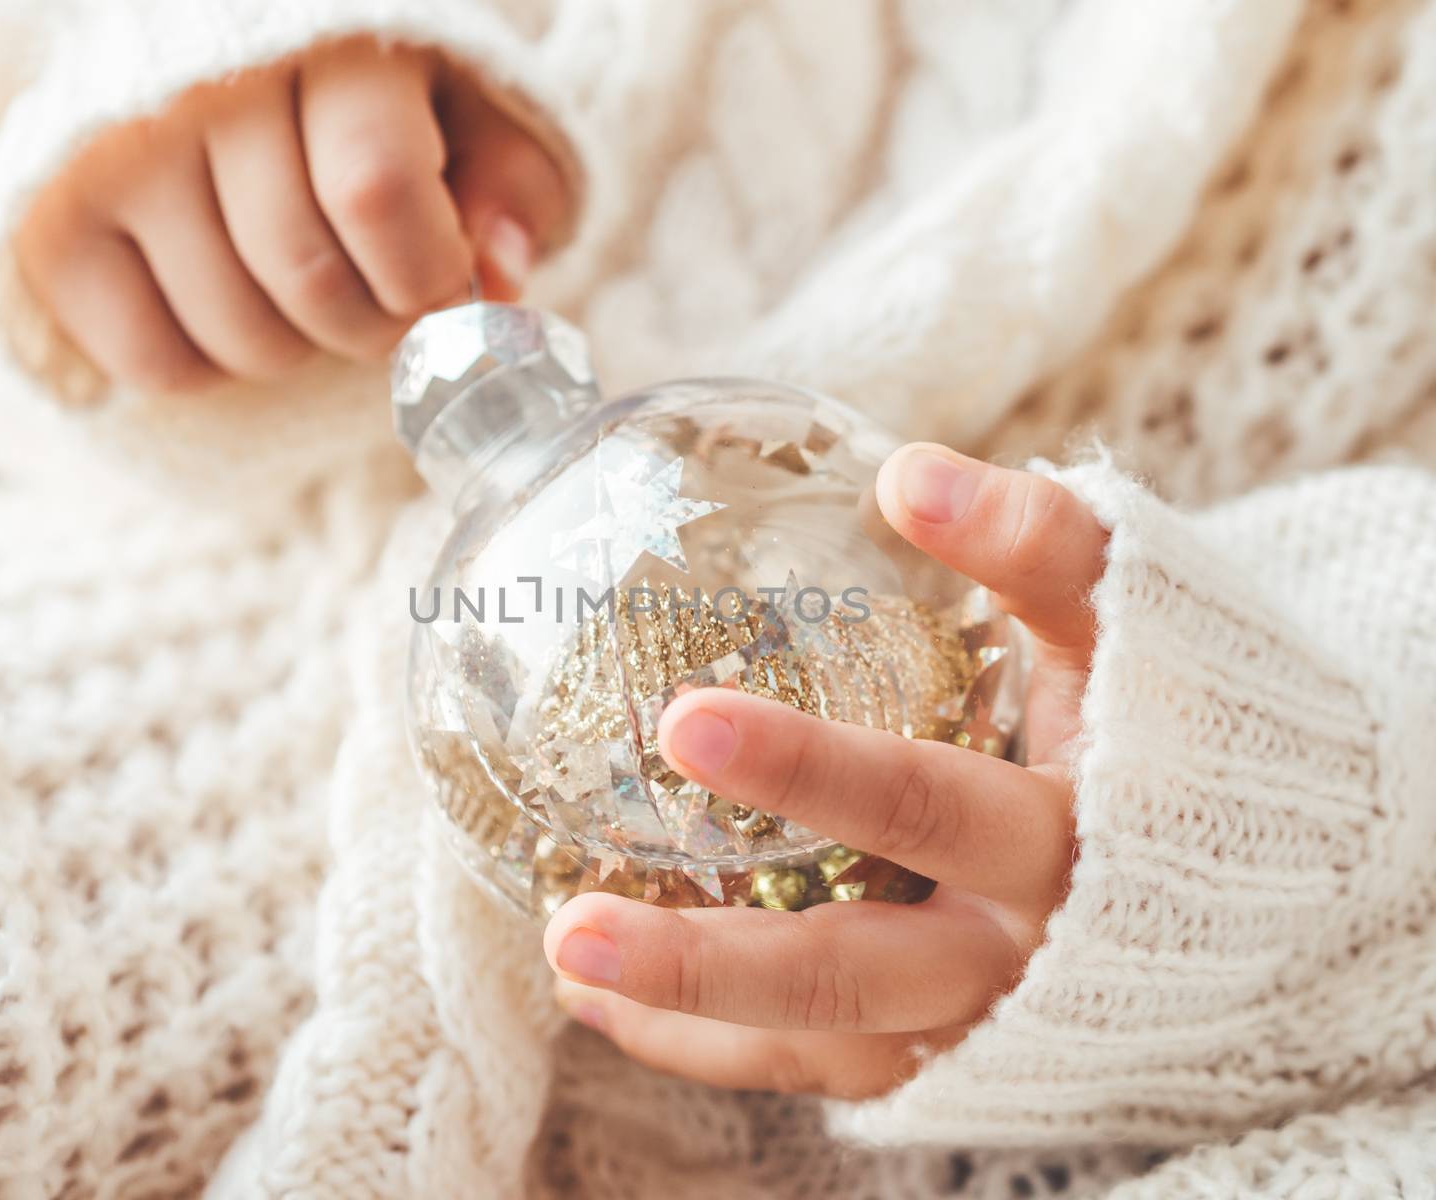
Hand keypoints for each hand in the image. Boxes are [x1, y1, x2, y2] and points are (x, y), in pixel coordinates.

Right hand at [14, 37, 569, 392]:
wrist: (214, 51)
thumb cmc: (369, 91)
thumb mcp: (469, 110)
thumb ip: (509, 182)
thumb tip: (497, 271)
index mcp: (328, 42)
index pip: (374, 190)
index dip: (424, 271)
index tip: (439, 279)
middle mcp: (206, 86)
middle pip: (306, 276)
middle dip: (369, 323)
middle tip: (376, 294)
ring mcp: (117, 155)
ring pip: (236, 333)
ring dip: (294, 348)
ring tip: (300, 292)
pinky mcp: (56, 223)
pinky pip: (154, 361)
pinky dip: (209, 366)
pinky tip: (227, 303)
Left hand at [544, 445, 1107, 1098]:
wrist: (1252, 869)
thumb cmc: (1172, 724)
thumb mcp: (1135, 626)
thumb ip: (1038, 545)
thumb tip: (909, 477)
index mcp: (1072, 840)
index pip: (927, 807)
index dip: (813, 769)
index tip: (686, 720)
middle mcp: (1024, 952)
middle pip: (858, 967)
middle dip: (714, 955)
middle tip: (577, 923)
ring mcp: (980, 1019)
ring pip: (825, 1038)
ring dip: (689, 1010)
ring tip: (565, 959)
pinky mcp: (947, 1053)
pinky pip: (818, 1067)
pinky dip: (712, 1046)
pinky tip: (604, 1005)